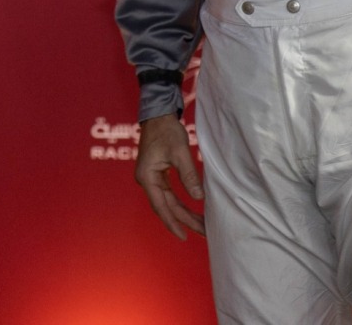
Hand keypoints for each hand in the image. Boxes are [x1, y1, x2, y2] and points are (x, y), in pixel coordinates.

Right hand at [135, 113, 205, 239]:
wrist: (158, 114)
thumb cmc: (167, 130)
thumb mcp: (180, 152)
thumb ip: (189, 175)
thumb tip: (199, 198)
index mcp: (147, 177)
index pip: (161, 206)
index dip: (172, 223)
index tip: (184, 237)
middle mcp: (147, 180)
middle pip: (167, 206)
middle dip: (185, 220)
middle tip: (204, 232)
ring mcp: (151, 178)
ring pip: (169, 201)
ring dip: (184, 213)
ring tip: (201, 225)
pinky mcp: (157, 174)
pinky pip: (169, 194)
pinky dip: (180, 203)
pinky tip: (191, 210)